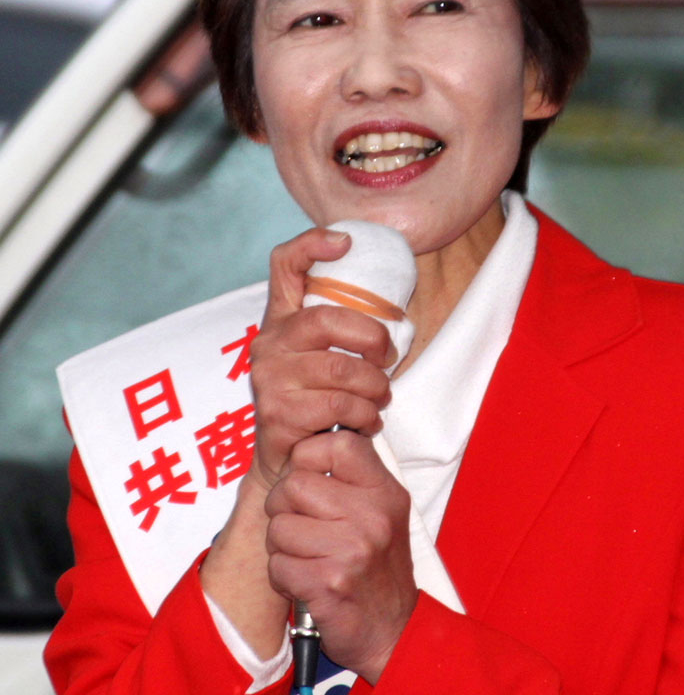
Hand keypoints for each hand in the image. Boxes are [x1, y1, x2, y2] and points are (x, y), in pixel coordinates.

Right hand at [248, 227, 395, 492]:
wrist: (285, 464)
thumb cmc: (315, 401)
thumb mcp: (322, 357)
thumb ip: (341, 331)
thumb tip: (394, 311)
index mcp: (280, 319)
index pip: (285, 264)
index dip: (312, 244)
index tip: (346, 242)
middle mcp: (268, 343)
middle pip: (326, 319)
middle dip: (372, 338)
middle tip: (387, 359)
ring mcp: (269, 378)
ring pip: (341, 369)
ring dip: (374, 387)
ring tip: (380, 399)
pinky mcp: (277, 414)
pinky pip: (338, 406)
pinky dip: (366, 416)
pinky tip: (367, 423)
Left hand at [265, 431, 417, 683]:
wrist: (393, 631)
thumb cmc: (379, 569)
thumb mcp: (382, 511)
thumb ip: (352, 477)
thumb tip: (308, 444)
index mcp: (384, 491)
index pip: (337, 444)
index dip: (309, 456)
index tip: (310, 477)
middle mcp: (372, 516)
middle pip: (294, 484)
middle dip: (284, 506)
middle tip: (301, 524)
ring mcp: (352, 550)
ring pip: (279, 526)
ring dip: (282, 545)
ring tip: (307, 556)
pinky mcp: (328, 583)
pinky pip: (277, 564)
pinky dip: (283, 576)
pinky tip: (306, 580)